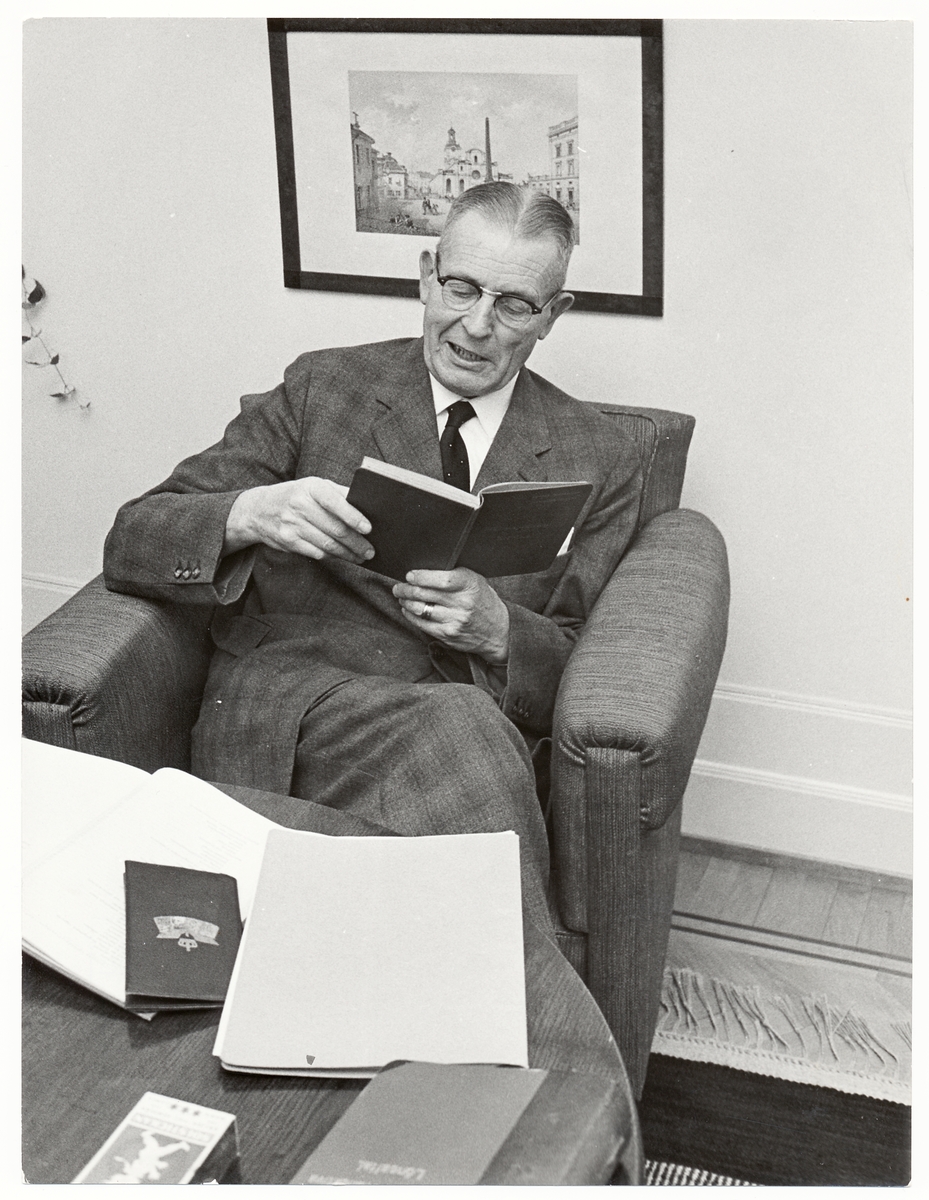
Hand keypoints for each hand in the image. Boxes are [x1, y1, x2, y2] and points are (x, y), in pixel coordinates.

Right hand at [224, 478, 373, 564]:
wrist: (257, 510)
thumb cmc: (295, 496)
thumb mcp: (313, 486)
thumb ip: (338, 493)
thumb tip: (366, 507)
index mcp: (311, 487)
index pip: (336, 502)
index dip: (354, 517)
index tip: (368, 529)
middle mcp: (300, 504)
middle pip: (335, 528)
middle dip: (356, 542)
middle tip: (370, 550)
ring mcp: (292, 524)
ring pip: (327, 544)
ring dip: (347, 553)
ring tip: (361, 556)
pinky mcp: (288, 541)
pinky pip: (316, 552)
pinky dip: (332, 557)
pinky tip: (342, 557)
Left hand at [392, 568, 509, 663]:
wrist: (498, 631)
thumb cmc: (483, 601)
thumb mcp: (476, 581)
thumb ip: (455, 575)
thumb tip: (425, 570)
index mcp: (470, 585)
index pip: (441, 579)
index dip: (421, 577)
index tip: (410, 575)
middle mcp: (462, 603)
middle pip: (425, 594)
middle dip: (406, 589)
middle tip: (399, 587)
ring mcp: (454, 620)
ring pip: (420, 609)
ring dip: (406, 602)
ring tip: (402, 597)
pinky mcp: (448, 634)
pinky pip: (422, 624)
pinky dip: (411, 616)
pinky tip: (408, 610)